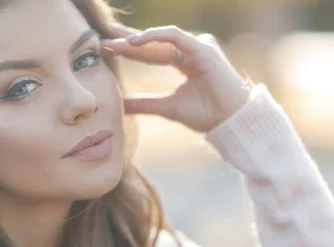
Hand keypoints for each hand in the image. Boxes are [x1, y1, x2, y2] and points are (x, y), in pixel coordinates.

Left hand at [101, 24, 252, 132]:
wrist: (230, 121)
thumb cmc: (206, 115)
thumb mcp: (167, 107)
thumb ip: (144, 103)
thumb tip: (120, 106)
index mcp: (183, 62)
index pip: (151, 52)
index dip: (130, 50)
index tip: (106, 50)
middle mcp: (190, 51)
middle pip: (153, 43)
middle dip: (128, 41)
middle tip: (103, 39)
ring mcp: (197, 47)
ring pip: (161, 39)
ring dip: (137, 39)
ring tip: (115, 42)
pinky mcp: (203, 47)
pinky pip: (174, 36)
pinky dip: (154, 36)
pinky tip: (135, 41)